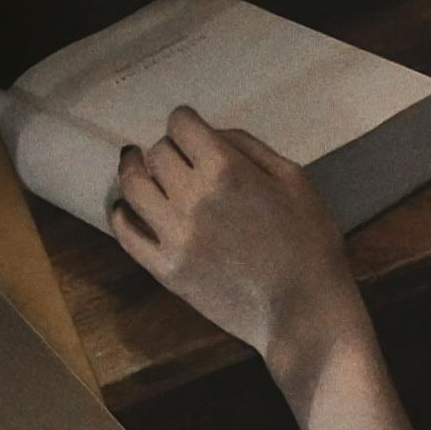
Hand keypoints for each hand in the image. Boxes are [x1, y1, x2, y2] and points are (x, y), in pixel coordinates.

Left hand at [109, 110, 361, 370]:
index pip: (181, 125)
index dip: (185, 120)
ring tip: (135, 166)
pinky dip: (120, 215)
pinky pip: (126, 235)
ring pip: (132, 188)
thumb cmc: (310, 242)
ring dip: (134, 171)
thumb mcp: (294, 180)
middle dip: (166, 147)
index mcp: (226, 170)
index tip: (189, 127)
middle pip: (156, 154)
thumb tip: (212, 134)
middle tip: (175, 155)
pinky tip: (125, 208)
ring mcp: (173, 235)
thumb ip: (250, 148)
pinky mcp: (165, 268)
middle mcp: (192, 197)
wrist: (302, 309)